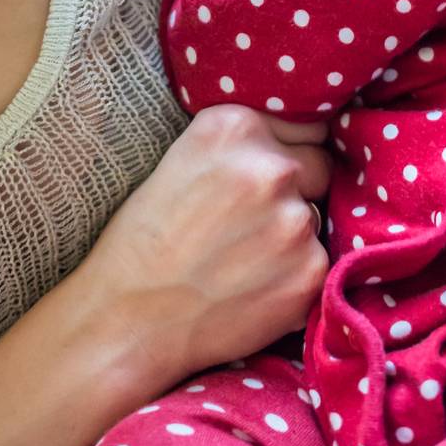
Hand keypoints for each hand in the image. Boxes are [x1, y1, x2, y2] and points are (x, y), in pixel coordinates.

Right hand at [77, 105, 330, 396]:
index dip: (286, 151)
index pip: (305, 125)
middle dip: (297, 189)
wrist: (126, 320)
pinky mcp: (310, 270)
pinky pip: (318, 262)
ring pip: (314, 218)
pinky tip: (252, 289)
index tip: (264, 176)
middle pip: (319, 167)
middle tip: (249, 223)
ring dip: (291, 235)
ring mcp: (294, 220)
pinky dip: (294, 277)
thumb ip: (242, 143)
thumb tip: (296, 139)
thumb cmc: (144, 239)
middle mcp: (272, 167)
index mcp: (236, 126)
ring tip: (241, 260)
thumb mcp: (184, 158)